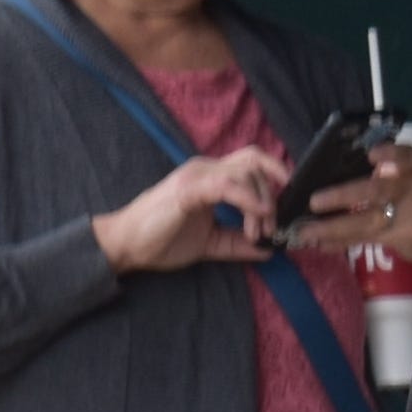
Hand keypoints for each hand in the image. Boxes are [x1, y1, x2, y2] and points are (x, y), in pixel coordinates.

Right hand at [91, 145, 290, 272]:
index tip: (285, 208)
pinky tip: (255, 217)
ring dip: (260, 203)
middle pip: (254, 162)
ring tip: (257, 232)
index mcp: (210, 177)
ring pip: (245, 172)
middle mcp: (205, 169)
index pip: (251, 163)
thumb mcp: (209, 243)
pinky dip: (248, 200)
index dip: (274, 178)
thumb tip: (269, 250)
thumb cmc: (161, 239)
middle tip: (272, 227)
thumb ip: (237, 243)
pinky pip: (228, 185)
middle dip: (273, 193)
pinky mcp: (189, 189)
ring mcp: (196, 175)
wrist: (127, 245)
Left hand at [288, 141, 411, 272]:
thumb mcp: (410, 176)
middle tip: (314, 201)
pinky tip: (321, 244)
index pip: (406, 156)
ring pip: (366, 220)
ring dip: (332, 227)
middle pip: (377, 191)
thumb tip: (338, 166)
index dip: (390, 155)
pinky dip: (341, 242)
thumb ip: (385, 167)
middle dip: (342, 196)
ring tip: (306, 232)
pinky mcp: (405, 238)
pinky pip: (365, 238)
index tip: (372, 155)